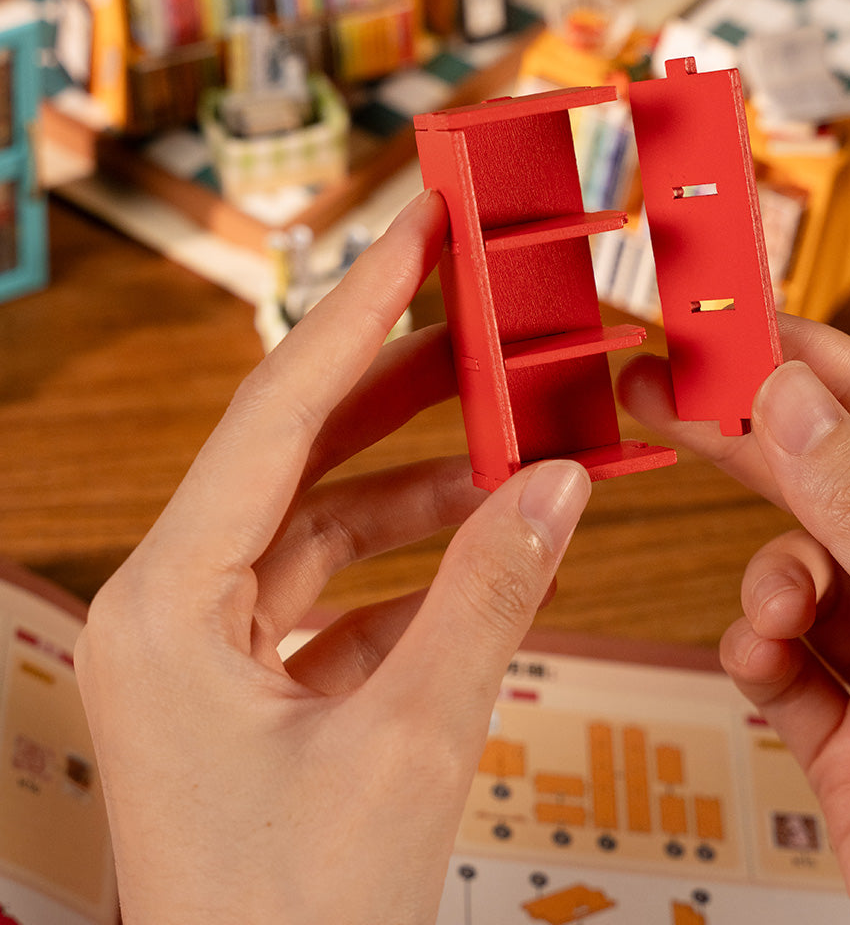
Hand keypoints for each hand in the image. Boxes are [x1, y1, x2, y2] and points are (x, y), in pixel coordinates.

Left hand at [75, 191, 590, 924]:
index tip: (415, 232)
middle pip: (296, 453)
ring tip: (509, 431)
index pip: (272, 416)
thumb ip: (490, 596)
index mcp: (163, 608)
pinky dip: (419, 564)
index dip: (357, 312)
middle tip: (469, 305)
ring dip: (422, 481)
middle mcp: (171, 611)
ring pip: (327, 521)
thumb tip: (557, 483)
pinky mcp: (259, 686)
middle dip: (394, 379)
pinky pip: (345, 590)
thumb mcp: (411, 745)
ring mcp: (214, 650)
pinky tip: (487, 539)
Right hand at [619, 315, 849, 923]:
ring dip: (772, 579)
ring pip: (806, 573)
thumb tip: (792, 400)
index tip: (753, 330)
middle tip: (677, 394)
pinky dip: (760, 650)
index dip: (836, 371)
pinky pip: (781, 656)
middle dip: (764, 447)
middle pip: (846, 489)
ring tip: (773, 609)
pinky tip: (765, 664)